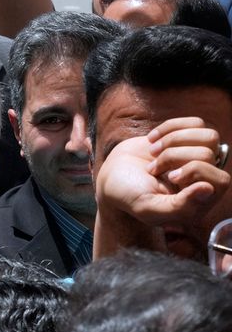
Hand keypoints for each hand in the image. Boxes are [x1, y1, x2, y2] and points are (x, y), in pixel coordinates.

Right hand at [97, 117, 228, 225]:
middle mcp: (204, 178)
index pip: (221, 180)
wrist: (112, 175)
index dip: (194, 173)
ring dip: (174, 141)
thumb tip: (208, 188)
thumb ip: (179, 207)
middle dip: (174, 157)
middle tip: (153, 169)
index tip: (170, 178)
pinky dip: (170, 128)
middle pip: (209, 153)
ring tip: (154, 153)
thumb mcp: (149, 208)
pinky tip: (153, 140)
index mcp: (200, 201)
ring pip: (208, 135)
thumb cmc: (129, 196)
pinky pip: (196, 123)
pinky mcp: (187, 137)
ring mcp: (197, 156)